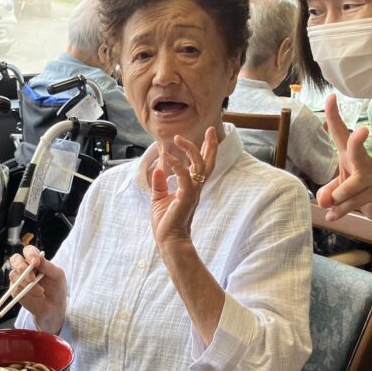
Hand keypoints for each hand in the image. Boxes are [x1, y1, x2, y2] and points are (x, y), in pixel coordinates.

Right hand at [7, 245, 67, 333]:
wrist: (53, 307)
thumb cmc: (56, 289)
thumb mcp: (57, 275)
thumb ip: (48, 266)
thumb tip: (38, 258)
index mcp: (36, 261)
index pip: (28, 251)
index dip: (30, 254)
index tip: (36, 262)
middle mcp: (25, 268)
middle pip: (15, 259)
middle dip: (21, 266)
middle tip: (31, 277)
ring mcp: (19, 278)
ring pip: (14, 274)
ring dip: (27, 282)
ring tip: (40, 291)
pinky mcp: (15, 289)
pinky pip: (15, 286)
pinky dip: (25, 290)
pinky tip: (36, 294)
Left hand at [149, 129, 216, 251]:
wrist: (168, 241)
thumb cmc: (166, 224)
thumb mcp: (159, 199)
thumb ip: (160, 185)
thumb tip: (159, 170)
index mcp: (191, 188)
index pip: (202, 166)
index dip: (206, 150)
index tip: (209, 135)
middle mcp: (195, 189)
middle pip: (208, 163)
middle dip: (210, 146)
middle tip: (213, 129)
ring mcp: (192, 193)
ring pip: (199, 166)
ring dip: (190, 150)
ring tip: (178, 138)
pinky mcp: (185, 197)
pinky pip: (184, 176)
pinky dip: (175, 165)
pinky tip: (166, 156)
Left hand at [317, 94, 371, 224]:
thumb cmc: (359, 191)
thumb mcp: (339, 189)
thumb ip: (328, 192)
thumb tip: (322, 200)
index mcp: (350, 156)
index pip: (340, 133)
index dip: (334, 116)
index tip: (330, 97)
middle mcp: (364, 162)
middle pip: (357, 150)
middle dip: (357, 142)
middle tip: (361, 131)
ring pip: (351, 186)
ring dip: (339, 199)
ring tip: (335, 204)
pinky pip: (354, 202)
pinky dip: (341, 211)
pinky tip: (333, 216)